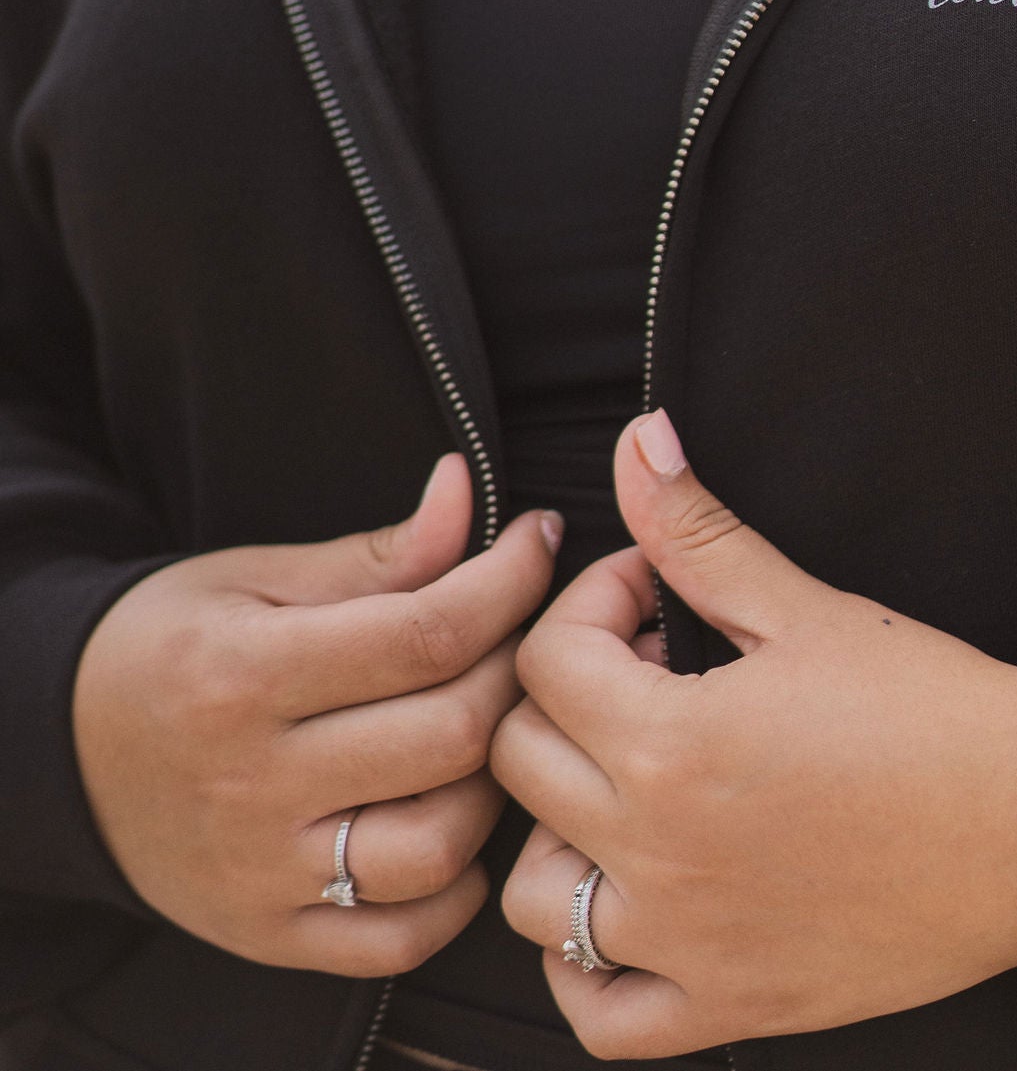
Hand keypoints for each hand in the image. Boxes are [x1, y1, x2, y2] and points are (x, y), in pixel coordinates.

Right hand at [73, 455, 560, 973]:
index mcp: (244, 676)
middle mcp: (253, 785)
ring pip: (437, 845)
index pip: (425, 634)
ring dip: (493, 782)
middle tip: (522, 632)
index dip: (507, 582)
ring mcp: (262, 873)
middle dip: (515, 670)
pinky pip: (397, 938)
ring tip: (487, 728)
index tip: (537, 541)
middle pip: (449, 736)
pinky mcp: (268, 935)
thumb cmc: (173, 643)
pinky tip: (455, 824)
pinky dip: (453, 891)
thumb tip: (469, 494)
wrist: (64, 751)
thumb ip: (376, 552)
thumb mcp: (257, 577)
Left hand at [493, 413, 1016, 1057]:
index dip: (595, 605)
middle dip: (572, 698)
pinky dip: (584, 966)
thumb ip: (700, 532)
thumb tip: (638, 442)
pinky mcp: (726, 1004)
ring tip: (632, 782)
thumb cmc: (931, 712)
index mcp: (672, 743)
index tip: (654, 601)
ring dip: (558, 828)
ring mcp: (685, 941)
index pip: (547, 660)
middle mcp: (657, 852)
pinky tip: (625, 904)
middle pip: (521, 763)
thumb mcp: (805, 607)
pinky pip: (597, 1014)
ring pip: (531, 894)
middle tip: (652, 677)